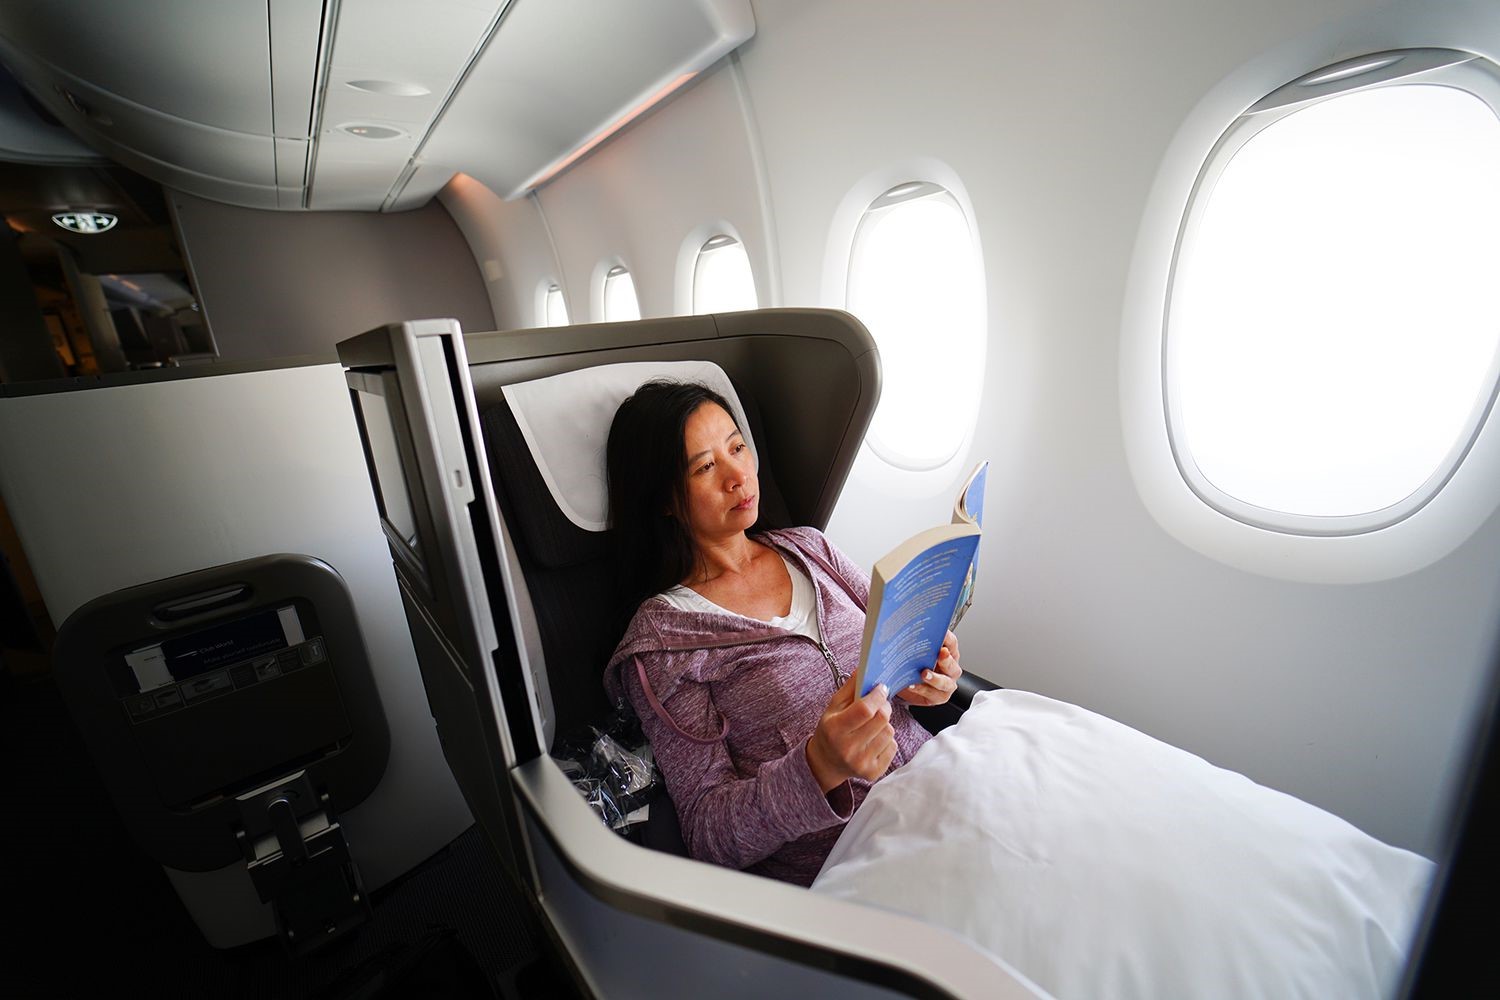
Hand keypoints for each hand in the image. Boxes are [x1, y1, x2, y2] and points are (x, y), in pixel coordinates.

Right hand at [806, 671, 896, 793]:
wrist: (826, 763)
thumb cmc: (831, 730)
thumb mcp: (833, 707)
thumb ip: (849, 688)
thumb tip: (864, 668)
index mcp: (835, 729)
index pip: (865, 709)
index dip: (877, 695)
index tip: (881, 687)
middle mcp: (848, 748)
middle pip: (882, 719)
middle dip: (884, 706)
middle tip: (879, 704)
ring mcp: (862, 763)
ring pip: (889, 732)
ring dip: (885, 724)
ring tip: (872, 725)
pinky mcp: (873, 773)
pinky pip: (893, 746)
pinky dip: (887, 740)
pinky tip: (874, 740)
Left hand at [896, 630, 961, 706]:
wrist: (909, 684)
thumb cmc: (917, 664)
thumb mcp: (918, 650)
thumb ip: (919, 640)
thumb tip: (910, 627)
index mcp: (949, 653)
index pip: (951, 643)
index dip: (947, 638)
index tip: (941, 634)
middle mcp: (950, 669)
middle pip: (953, 664)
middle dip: (947, 659)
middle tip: (941, 653)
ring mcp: (946, 684)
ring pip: (946, 683)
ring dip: (935, 678)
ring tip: (924, 674)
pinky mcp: (938, 697)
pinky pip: (933, 695)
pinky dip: (922, 690)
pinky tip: (912, 685)